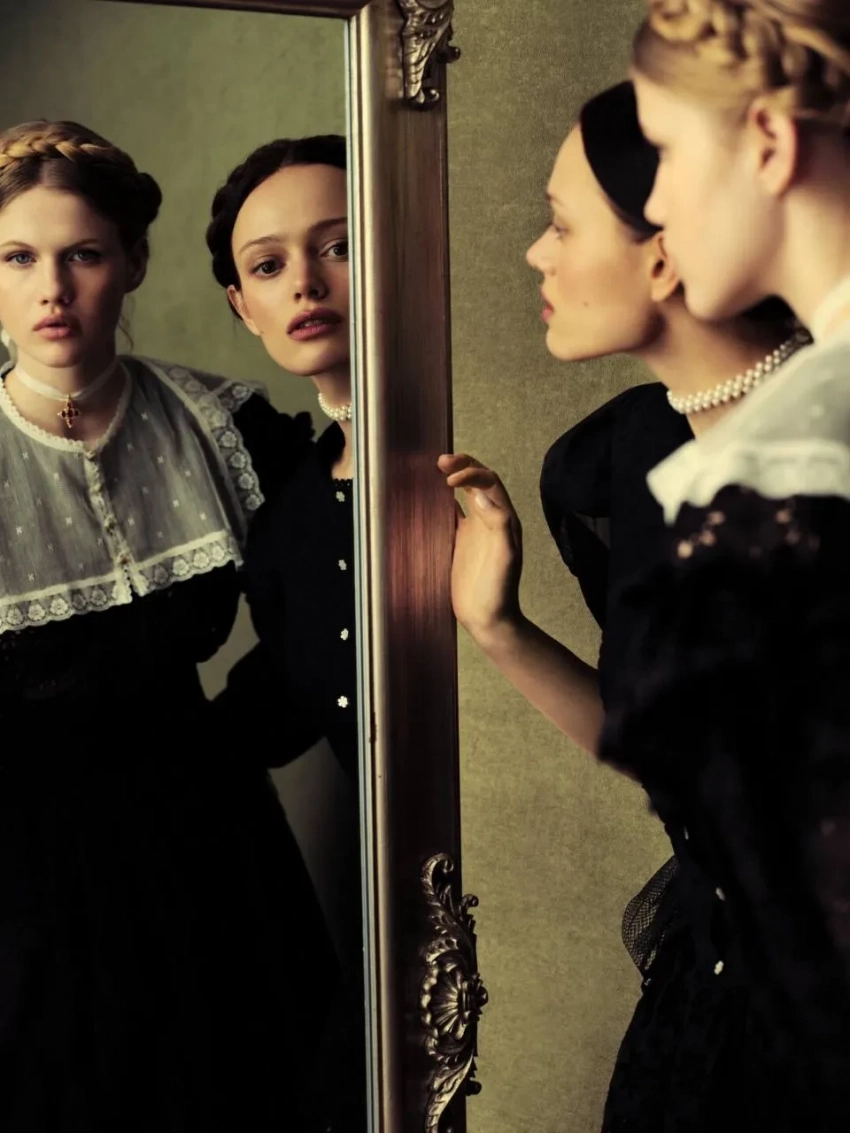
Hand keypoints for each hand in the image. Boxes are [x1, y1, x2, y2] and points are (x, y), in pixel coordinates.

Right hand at [437, 453, 522, 639]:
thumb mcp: (505, 557)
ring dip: (452, 478)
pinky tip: (427, 498)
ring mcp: (474, 530)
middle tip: (440, 461)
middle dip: (463, 465)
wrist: (489, 618)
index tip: (450, 480)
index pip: (490, 483)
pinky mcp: (459, 542)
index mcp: (504, 519)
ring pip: (464, 494)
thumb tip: (480, 495)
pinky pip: (451, 515)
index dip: (472, 473)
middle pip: (478, 481)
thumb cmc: (499, 589)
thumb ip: (499, 525)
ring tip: (436, 468)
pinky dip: (441, 502)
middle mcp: (490, 519)